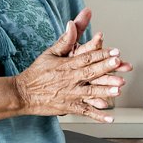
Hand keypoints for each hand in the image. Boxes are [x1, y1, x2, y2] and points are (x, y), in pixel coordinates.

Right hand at [15, 10, 132, 121]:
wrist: (23, 93)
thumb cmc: (37, 72)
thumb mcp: (50, 53)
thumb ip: (64, 40)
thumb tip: (71, 23)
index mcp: (67, 64)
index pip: (87, 57)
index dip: (102, 54)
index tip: (115, 51)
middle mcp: (70, 79)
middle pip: (91, 72)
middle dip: (106, 68)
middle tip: (119, 64)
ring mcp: (70, 94)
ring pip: (90, 92)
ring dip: (104, 91)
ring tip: (118, 90)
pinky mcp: (69, 107)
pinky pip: (85, 111)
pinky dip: (97, 116)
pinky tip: (109, 118)